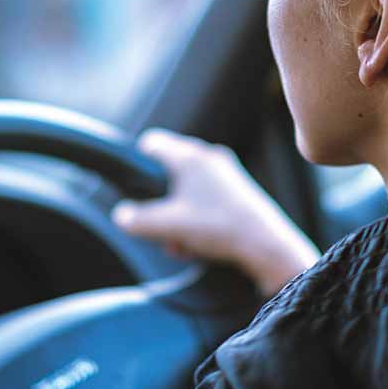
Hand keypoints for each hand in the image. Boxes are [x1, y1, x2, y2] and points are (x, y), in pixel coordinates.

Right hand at [113, 129, 320, 296]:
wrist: (266, 245)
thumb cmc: (218, 228)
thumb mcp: (168, 226)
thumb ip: (137, 220)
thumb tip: (122, 216)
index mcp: (189, 157)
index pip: (152, 143)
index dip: (138, 164)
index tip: (135, 189)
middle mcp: (208, 157)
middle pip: (169, 172)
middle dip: (160, 203)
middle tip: (161, 228)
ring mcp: (226, 173)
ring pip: (187, 190)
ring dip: (178, 217)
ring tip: (182, 243)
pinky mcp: (238, 190)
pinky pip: (205, 199)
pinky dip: (196, 219)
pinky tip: (198, 245)